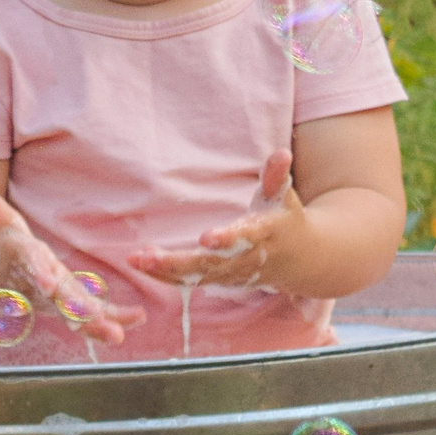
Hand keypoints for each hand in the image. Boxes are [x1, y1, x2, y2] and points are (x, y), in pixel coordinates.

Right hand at [0, 186, 142, 345]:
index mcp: (23, 261)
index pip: (31, 266)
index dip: (38, 274)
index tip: (48, 285)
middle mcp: (38, 285)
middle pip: (56, 299)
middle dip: (74, 310)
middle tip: (93, 319)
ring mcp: (53, 300)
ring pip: (74, 315)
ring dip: (96, 325)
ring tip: (118, 334)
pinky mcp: (67, 305)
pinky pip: (90, 315)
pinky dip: (112, 318)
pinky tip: (136, 320)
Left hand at [128, 150, 307, 290]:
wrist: (300, 260)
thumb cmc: (285, 219)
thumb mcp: (283, 197)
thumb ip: (277, 176)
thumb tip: (281, 152)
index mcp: (263, 235)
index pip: (244, 237)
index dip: (226, 238)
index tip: (205, 238)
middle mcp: (245, 259)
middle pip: (210, 264)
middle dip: (178, 263)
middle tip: (148, 257)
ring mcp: (231, 274)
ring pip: (195, 277)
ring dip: (164, 270)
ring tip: (135, 260)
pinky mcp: (219, 280)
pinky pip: (190, 282)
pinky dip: (165, 275)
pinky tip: (140, 263)